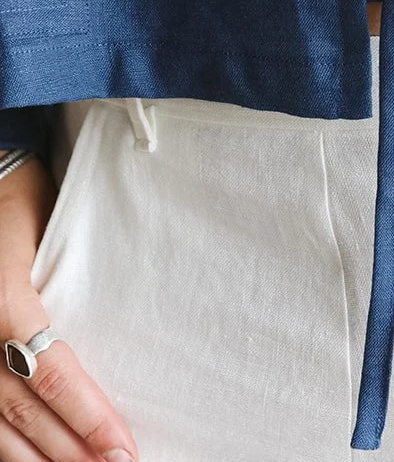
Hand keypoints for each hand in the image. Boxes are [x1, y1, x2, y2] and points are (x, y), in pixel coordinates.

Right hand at [0, 157, 137, 460]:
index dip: (88, 417)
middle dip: (74, 454)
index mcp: (4, 302)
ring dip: (45, 461)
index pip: (51, 373)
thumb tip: (135, 329)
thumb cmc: (22, 203)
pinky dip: (12, 447)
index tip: (124, 448)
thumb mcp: (50, 229)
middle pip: (25, 413)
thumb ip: (76, 279)